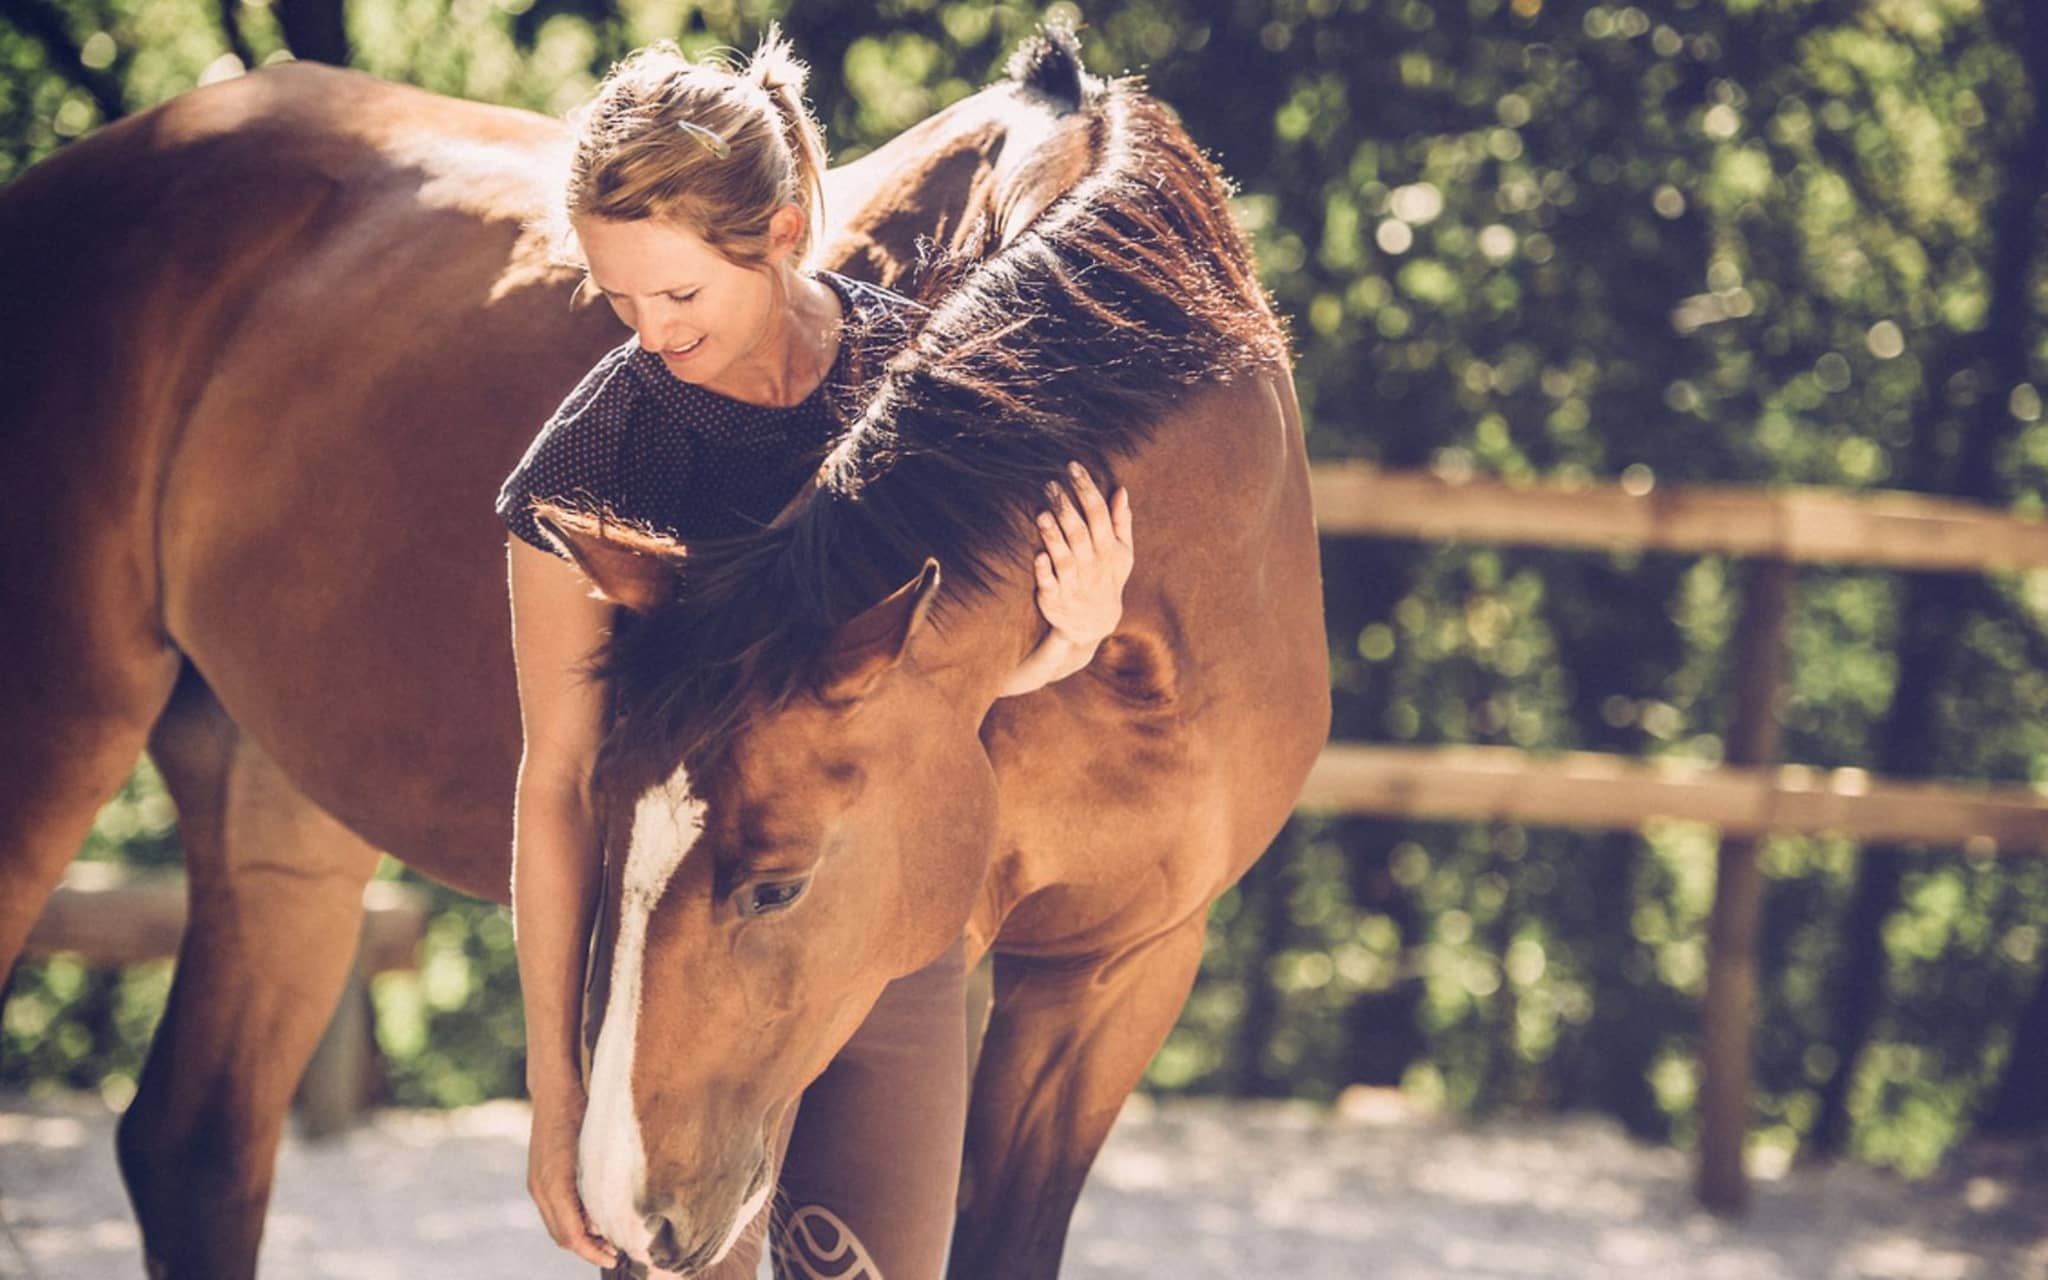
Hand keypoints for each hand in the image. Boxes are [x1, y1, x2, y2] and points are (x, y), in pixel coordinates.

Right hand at [528, 1082, 619, 1268]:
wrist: (553, 1090)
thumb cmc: (581, 1111)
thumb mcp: (598, 1146)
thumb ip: (601, 1183)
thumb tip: (611, 1218)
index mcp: (555, 1184)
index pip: (572, 1234)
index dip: (593, 1252)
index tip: (616, 1258)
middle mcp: (541, 1189)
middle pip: (563, 1237)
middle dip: (588, 1251)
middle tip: (618, 1255)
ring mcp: (537, 1185)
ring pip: (557, 1228)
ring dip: (580, 1241)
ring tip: (609, 1243)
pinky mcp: (539, 1180)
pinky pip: (553, 1214)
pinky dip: (572, 1225)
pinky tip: (594, 1222)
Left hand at [1034, 462, 1133, 648]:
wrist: (1094, 625)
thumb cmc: (1106, 580)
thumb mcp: (1121, 554)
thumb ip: (1120, 522)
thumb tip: (1121, 490)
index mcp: (1108, 550)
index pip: (1099, 514)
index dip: (1087, 489)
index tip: (1073, 466)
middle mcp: (1092, 566)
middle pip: (1080, 533)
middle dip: (1066, 507)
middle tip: (1050, 484)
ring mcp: (1074, 583)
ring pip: (1065, 557)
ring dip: (1054, 536)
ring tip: (1042, 513)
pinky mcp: (1055, 599)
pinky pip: (1050, 585)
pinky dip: (1045, 571)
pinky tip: (1038, 555)